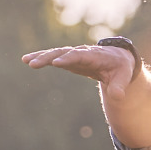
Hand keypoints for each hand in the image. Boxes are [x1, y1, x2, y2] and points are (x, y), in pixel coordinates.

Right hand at [21, 44, 138, 93]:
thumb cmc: (121, 67)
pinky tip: (27, 60)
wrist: (118, 58)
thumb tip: (118, 97)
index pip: (80, 55)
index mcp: (96, 55)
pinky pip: (53, 57)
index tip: (56, 63)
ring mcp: (74, 54)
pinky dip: (41, 58)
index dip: (68, 58)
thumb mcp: (124, 76)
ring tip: (26, 60)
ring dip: (41, 56)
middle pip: (64, 52)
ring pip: (56, 53)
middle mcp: (82, 52)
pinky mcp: (68, 59)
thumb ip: (120, 86)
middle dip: (49, 57)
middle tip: (34, 63)